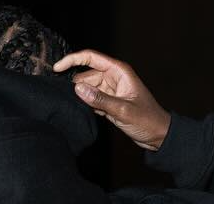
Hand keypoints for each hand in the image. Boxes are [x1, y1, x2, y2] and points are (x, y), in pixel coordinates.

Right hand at [51, 48, 170, 150]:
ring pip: (87, 88)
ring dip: (79, 96)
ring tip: (73, 108)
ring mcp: (110, 90)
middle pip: (86, 74)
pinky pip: (91, 99)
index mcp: (119, 71)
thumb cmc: (147, 120)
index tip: (56, 68)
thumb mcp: (122, 110)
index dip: (72, 60)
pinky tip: (81, 113)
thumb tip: (77, 89)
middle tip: (64, 99)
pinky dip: (85, 104)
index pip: (91, 57)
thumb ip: (100, 100)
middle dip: (74, 84)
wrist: (157, 135)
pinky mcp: (108, 102)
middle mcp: (113, 77)